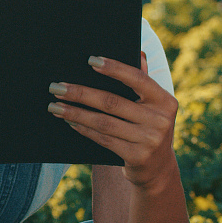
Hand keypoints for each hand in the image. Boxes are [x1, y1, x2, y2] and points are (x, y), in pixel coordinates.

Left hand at [48, 53, 178, 187]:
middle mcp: (160, 120)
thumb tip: (138, 53)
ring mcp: (149, 140)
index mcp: (166, 101)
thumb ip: (145, 82)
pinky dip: (84, 129)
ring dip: (75, 113)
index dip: (114, 68)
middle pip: (112, 102)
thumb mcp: (153, 107)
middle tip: (57, 87)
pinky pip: (103, 139)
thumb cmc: (149, 128)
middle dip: (81, 93)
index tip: (90, 60)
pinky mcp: (137, 157)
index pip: (137, 79)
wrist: (158, 168)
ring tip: (55, 106)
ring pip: (104, 122)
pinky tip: (70, 121)